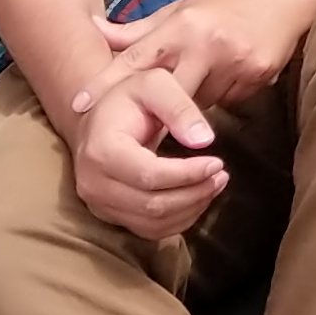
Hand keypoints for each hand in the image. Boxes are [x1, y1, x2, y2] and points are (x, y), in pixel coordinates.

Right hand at [68, 64, 228, 239]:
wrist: (97, 119)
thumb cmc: (128, 98)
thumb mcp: (155, 84)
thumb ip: (180, 108)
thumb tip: (205, 141)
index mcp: (101, 150)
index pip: (149, 175)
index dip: (188, 174)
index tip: (217, 163)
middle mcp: (93, 184)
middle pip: (152, 205)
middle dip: (194, 194)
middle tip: (222, 175)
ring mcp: (99, 204)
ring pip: (152, 223)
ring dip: (191, 208)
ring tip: (215, 184)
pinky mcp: (109, 215)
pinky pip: (148, 230)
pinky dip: (179, 219)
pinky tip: (197, 197)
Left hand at [84, 0, 310, 111]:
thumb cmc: (227, 2)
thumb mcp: (180, 10)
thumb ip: (137, 30)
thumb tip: (92, 28)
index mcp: (181, 24)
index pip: (136, 57)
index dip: (106, 82)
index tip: (79, 105)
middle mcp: (205, 43)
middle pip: (168, 94)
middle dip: (153, 114)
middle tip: (134, 135)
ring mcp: (233, 62)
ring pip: (199, 102)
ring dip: (191, 104)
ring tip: (199, 86)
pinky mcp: (257, 76)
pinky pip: (228, 102)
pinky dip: (221, 98)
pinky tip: (229, 78)